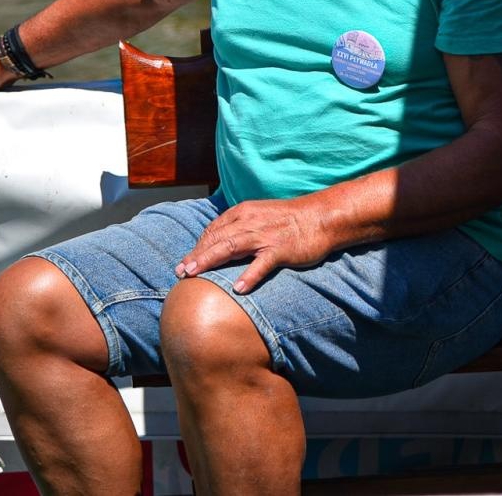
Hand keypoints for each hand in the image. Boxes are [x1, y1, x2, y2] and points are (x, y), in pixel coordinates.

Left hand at [176, 197, 334, 293]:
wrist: (321, 217)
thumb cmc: (290, 219)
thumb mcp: (260, 216)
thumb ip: (241, 227)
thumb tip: (221, 244)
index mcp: (243, 213)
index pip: (213, 230)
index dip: (198, 247)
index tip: (186, 262)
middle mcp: (250, 222)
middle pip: (216, 239)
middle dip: (196, 256)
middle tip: (180, 272)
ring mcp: (265, 236)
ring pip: (230, 247)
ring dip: (209, 261)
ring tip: (193, 275)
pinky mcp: (281, 249)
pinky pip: (261, 264)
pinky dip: (249, 275)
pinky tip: (238, 289)